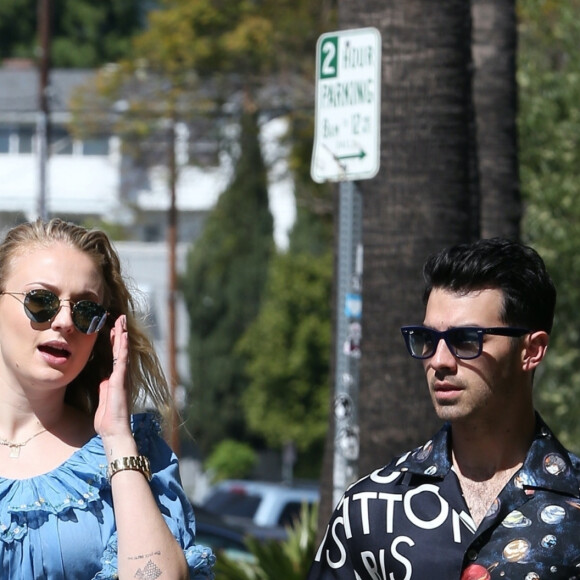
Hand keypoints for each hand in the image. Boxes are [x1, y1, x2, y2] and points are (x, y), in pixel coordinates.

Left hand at [94, 315, 131, 439]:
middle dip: (119, 332)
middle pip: (120, 349)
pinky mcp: (120, 380)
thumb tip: (104, 379)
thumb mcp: (103, 399)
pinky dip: (122, 347)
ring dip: (121, 335)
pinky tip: (122, 335)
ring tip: (121, 320)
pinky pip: (121, 360)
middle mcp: (120, 375)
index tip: (113, 327)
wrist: (114, 431)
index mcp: (115, 378)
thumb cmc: (108, 419)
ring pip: (122, 351)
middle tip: (119, 317)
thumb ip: (104, 387)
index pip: (115, 355)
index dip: (114, 340)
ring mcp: (121, 377)